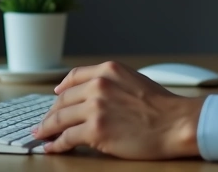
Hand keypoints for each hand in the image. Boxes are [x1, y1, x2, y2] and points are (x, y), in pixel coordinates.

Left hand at [33, 61, 205, 159]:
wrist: (176, 123)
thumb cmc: (162, 106)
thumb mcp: (134, 80)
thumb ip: (112, 84)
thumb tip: (92, 96)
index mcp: (108, 70)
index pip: (74, 77)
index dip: (61, 89)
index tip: (56, 96)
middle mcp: (98, 85)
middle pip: (63, 100)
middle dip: (51, 112)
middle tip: (45, 122)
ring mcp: (95, 107)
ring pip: (59, 118)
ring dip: (47, 128)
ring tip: (42, 135)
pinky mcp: (95, 130)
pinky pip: (66, 137)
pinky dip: (56, 144)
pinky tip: (52, 147)